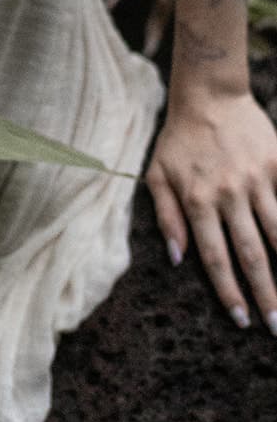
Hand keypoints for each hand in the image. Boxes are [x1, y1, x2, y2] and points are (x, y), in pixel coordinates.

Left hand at [146, 91, 276, 332]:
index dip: (229, 292)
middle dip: (266, 295)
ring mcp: (257, 179)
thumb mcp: (156, 176)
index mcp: (197, 201)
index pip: (215, 257)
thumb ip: (166, 217)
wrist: (209, 95)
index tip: (241, 320)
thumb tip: (177, 258)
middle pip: (251, 254)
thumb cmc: (178, 139)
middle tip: (275, 326)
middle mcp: (228, 194)